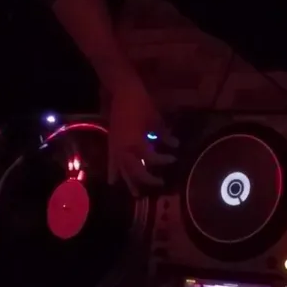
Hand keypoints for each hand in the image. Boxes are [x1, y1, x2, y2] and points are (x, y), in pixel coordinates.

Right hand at [107, 77, 176, 193]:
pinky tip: (113, 182)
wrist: (123, 92)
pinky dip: (113, 172)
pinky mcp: (111, 144)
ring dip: (129, 182)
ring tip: (136, 194)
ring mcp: (115, 148)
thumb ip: (164, 135)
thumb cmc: (142, 104)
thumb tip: (175, 144)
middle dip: (146, 179)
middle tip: (158, 184)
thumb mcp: (156, 120)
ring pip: (122, 170)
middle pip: (135, 171)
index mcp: (135, 143)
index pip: (150, 158)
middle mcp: (123, 149)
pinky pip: (111, 162)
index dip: (163, 160)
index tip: (174, 159)